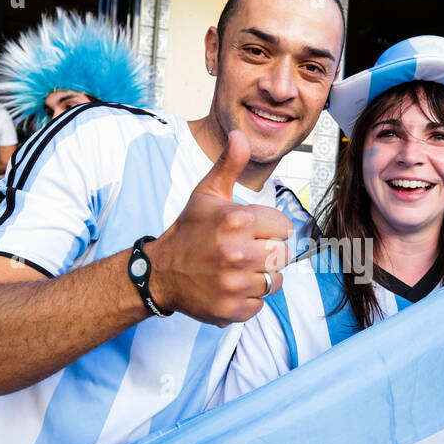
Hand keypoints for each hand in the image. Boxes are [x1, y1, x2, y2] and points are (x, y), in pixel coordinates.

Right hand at [145, 130, 291, 326]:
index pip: (283, 227)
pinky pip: (259, 304)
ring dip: (259, 276)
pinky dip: (247, 299)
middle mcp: (238, 253)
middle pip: (282, 255)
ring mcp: (234, 283)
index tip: (249, 231)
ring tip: (237, 269)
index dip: (268, 228)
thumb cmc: (189, 231)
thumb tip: (240, 135)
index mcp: (237, 221)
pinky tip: (230, 287)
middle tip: (242, 251)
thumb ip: (229, 164)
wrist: (160, 272)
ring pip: (274, 281)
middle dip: (266, 253)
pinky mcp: (232, 309)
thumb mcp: (207, 194)